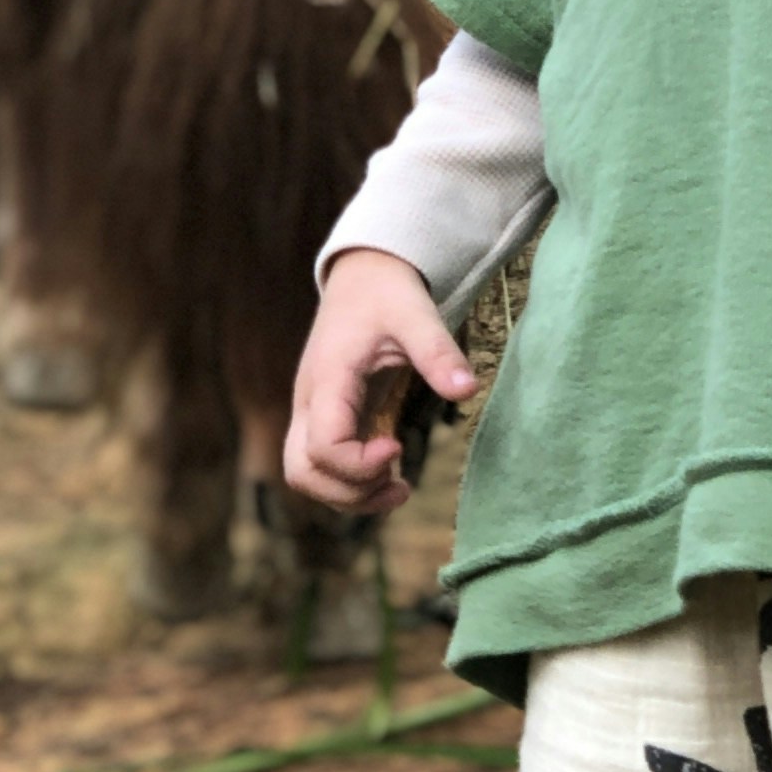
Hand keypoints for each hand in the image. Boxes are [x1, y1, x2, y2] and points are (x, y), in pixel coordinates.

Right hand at [283, 249, 476, 516]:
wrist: (362, 276)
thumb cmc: (387, 294)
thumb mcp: (416, 314)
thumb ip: (438, 353)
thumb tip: (469, 390)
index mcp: (328, 379)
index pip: (322, 446)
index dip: (358, 463)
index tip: (398, 447)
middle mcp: (310, 402)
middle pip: (302, 472)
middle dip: (349, 492)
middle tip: (398, 483)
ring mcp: (313, 413)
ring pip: (307, 475)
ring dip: (349, 495)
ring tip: (399, 489)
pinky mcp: (326, 419)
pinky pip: (322, 466)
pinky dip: (351, 483)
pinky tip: (390, 474)